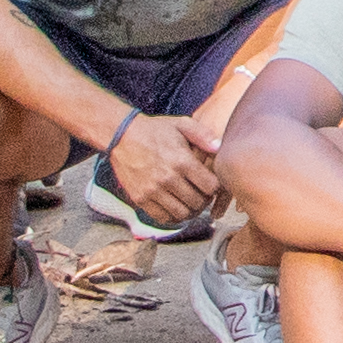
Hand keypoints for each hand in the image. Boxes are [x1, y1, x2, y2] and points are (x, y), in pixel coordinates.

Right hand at [103, 108, 225, 227]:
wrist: (122, 136)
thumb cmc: (155, 130)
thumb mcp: (181, 124)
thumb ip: (203, 135)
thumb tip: (219, 147)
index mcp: (182, 161)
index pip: (210, 187)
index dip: (215, 187)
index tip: (211, 184)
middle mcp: (168, 179)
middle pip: (198, 203)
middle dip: (204, 200)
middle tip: (202, 194)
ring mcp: (153, 191)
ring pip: (182, 214)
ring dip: (190, 211)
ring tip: (190, 202)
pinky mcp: (140, 199)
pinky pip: (162, 217)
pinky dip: (172, 217)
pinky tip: (175, 206)